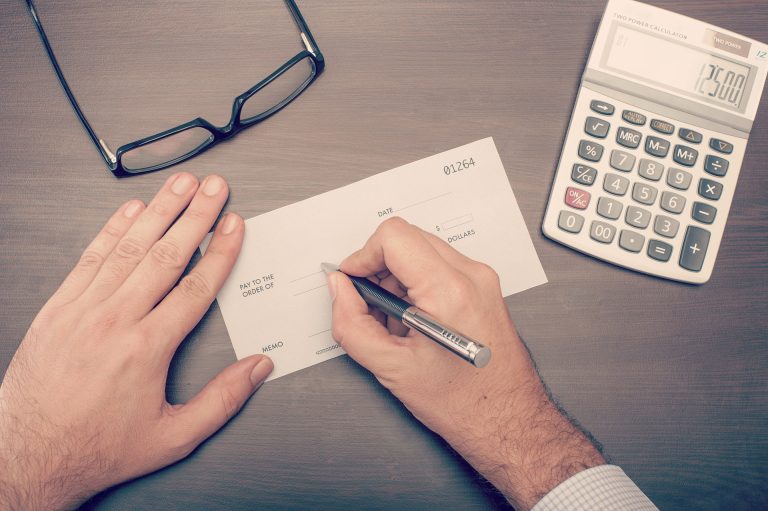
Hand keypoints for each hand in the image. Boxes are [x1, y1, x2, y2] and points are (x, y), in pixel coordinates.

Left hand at [0, 173, 272, 509]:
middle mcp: (114, 321)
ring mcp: (82, 310)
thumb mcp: (173, 436)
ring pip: (129, 248)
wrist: (30, 456)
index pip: (194, 286)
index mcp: (146, 349)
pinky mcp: (58, 309)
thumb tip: (257, 369)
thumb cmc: (96, 447)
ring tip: (179, 184)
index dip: (219, 251)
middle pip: (165, 255)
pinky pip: (90, 258)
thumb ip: (223, 400)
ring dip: (158, 211)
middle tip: (213, 187)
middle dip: (195, 215)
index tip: (233, 225)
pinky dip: (113, 230)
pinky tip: (130, 211)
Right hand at [327, 217, 603, 509]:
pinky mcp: (484, 287)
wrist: (507, 420)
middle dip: (378, 266)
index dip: (363, 256)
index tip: (352, 278)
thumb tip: (340, 289)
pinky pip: (439, 265)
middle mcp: (472, 276)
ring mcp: (482, 279)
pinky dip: (416, 283)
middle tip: (369, 302)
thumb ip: (352, 323)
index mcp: (449, 291)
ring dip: (397, 276)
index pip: (394, 236)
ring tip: (395, 318)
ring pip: (422, 248)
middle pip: (407, 237)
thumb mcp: (391, 368)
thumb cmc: (463, 403)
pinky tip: (414, 319)